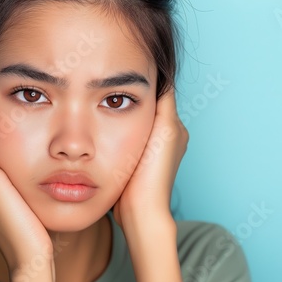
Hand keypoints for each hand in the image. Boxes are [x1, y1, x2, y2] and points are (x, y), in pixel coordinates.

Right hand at [112, 88, 188, 230]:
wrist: (139, 208)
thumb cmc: (153, 170)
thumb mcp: (164, 129)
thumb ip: (164, 103)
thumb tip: (163, 79)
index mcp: (176, 129)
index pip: (161, 97)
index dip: (145, 84)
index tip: (127, 73)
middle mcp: (168, 139)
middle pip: (147, 109)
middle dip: (131, 100)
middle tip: (109, 89)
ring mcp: (152, 152)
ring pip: (136, 123)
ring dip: (123, 116)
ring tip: (104, 107)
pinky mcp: (137, 162)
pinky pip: (128, 138)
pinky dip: (119, 132)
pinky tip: (106, 130)